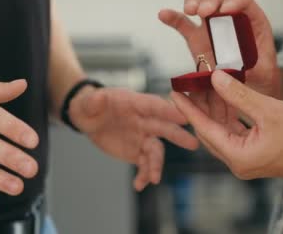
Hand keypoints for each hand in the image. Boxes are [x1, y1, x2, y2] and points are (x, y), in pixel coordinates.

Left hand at [69, 87, 198, 190]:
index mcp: (135, 103)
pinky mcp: (137, 152)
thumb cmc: (91, 105)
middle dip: (178, 136)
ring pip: (155, 151)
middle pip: (163, 127)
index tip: (183, 117)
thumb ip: (94, 100)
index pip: (153, 105)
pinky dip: (144, 175)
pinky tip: (139, 185)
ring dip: (157, 164)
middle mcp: (143, 120)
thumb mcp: (88, 101)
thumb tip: (99, 96)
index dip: (168, 111)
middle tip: (194, 144)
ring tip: (154, 179)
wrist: (88, 119)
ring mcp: (142, 136)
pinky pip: (144, 164)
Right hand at [159, 0, 280, 97]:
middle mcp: (232, 19)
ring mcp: (213, 27)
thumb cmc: (262, 82)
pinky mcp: (197, 39)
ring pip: (202, 2)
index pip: (244, 0)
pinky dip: (173, 17)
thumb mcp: (264, 75)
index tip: (226, 9)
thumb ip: (250, 70)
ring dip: (194, 1)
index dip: (235, 0)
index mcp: (252, 23)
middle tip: (203, 11)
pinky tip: (163, 14)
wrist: (250, 94)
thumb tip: (227, 71)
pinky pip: (183, 24)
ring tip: (188, 11)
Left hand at [171, 70, 282, 178]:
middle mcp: (238, 163)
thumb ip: (238, 94)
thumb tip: (214, 77)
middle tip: (186, 88)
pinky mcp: (255, 156)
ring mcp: (247, 161)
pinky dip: (228, 118)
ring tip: (203, 90)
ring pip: (221, 133)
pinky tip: (225, 101)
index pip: (204, 128)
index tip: (173, 92)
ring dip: (214, 112)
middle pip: (209, 132)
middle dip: (198, 109)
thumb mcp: (268, 109)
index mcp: (238, 157)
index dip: (188, 109)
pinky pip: (234, 135)